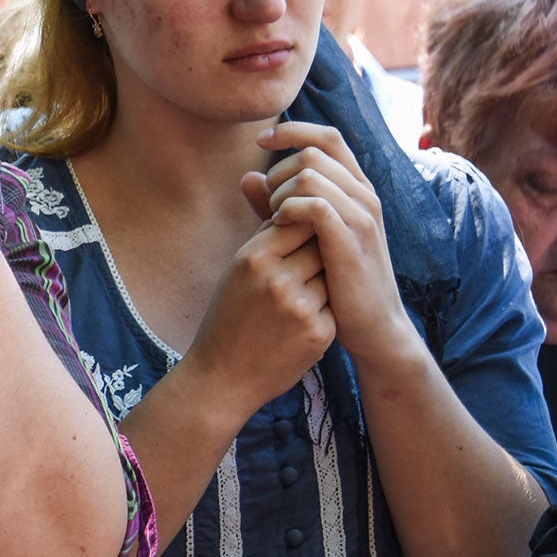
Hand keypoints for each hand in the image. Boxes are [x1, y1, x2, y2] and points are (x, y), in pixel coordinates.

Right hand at [179, 213, 335, 423]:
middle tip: (301, 267)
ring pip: (331, 271)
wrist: (222, 379)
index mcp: (251, 258)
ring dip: (323, 278)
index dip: (303, 224)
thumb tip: (262, 177)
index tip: (297, 237)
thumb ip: (260, 227)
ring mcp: (301, 307)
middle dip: (316, 249)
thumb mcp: (235, 270)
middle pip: (320, 241)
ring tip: (297, 298)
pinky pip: (334, 303)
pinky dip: (323, 309)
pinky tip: (299, 324)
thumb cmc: (228, 318)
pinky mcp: (319, 332)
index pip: (298, 217)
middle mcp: (277, 279)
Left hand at [247, 121, 416, 372]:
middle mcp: (364, 195)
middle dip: (279, 171)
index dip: (293, 130)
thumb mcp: (304, 237)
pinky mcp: (352, 240)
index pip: (328, 137)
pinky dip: (288, 209)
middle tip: (268, 206)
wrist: (373, 328)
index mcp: (357, 189)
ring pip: (310, 174)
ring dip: (280, 192)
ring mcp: (362, 216)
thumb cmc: (336, 284)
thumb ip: (276, 205)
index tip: (260, 141)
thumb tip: (248, 176)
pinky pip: (314, 204)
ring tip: (273, 221)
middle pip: (313, 152)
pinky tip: (278, 228)